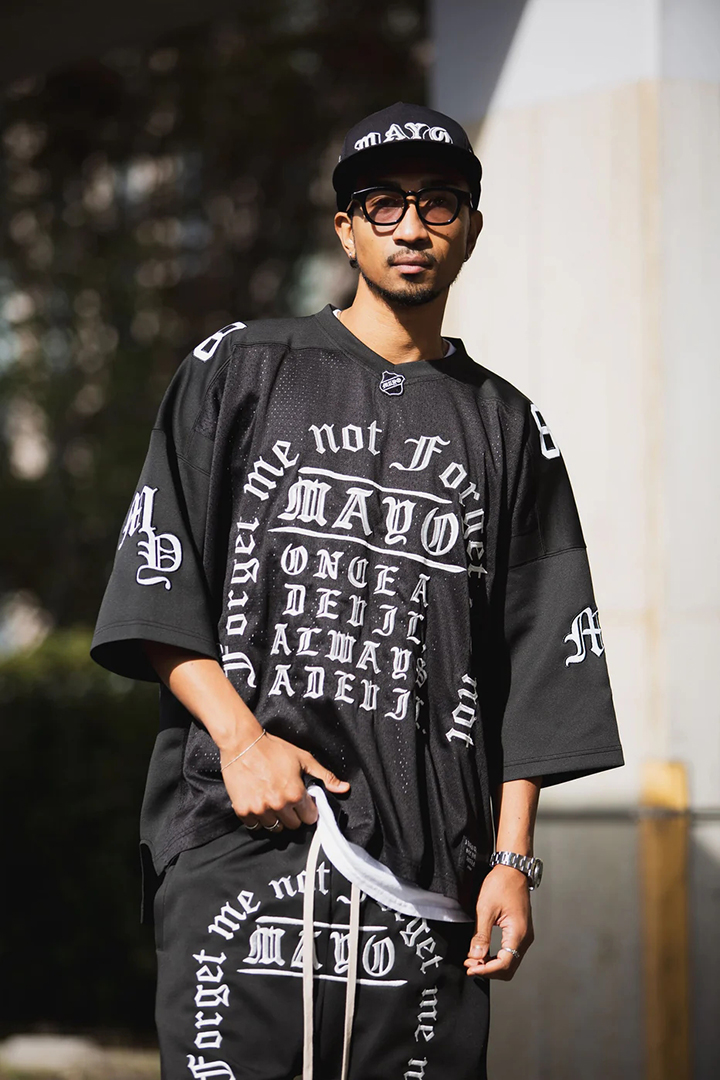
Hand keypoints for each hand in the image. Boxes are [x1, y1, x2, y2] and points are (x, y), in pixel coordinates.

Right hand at [221, 731, 349, 832]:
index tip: (302, 801)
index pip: (309, 818)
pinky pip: (255, 826)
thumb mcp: (303, 759)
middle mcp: (279, 805)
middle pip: (293, 825)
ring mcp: (260, 810)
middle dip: (293, 815)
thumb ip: (325, 776)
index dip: (308, 809)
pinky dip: (258, 819)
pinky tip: (259, 804)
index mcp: (295, 794)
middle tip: (286, 800)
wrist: (242, 744)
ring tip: (272, 801)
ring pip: (274, 828)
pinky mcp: (244, 811)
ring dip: (276, 818)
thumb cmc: (274, 749)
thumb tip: (344, 788)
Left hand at [464, 865, 534, 979]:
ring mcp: (524, 936)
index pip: (504, 964)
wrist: (513, 870)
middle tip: (470, 965)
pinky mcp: (520, 932)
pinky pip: (510, 952)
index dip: (486, 970)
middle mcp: (525, 938)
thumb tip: (476, 956)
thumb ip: (481, 935)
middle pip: (509, 967)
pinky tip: (484, 953)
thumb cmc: (502, 883)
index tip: (470, 968)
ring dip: (492, 965)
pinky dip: (497, 957)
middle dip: (488, 970)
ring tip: (474, 959)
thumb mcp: (485, 908)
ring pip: (510, 962)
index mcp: (518, 933)